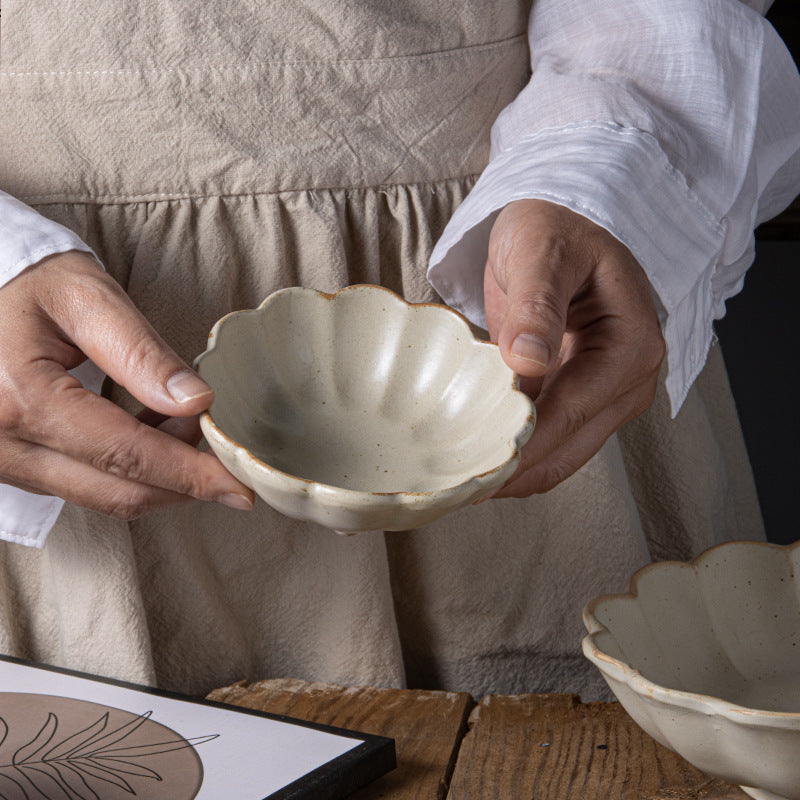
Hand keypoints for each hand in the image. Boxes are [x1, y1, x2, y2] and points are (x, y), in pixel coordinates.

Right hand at [0, 250, 253, 518]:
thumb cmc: (24, 279)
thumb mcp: (87, 299)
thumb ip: (142, 354)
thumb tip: (196, 402)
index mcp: (22, 400)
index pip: (127, 455)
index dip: (190, 475)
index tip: (239, 488)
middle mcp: (0, 445)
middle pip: (116, 491)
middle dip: (183, 482)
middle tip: (223, 454)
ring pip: (99, 496)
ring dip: (156, 476)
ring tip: (184, 427)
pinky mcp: (4, 464)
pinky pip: (78, 485)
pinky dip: (124, 471)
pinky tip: (149, 432)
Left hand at [484, 199, 664, 495]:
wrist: (559, 227)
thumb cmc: (557, 230)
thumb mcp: (543, 252)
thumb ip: (538, 305)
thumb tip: (529, 362)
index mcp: (631, 346)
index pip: (571, 413)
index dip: (523, 446)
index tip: (478, 472)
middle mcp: (626, 381)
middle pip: (569, 449)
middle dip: (516, 474)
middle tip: (458, 490)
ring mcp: (604, 395)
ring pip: (560, 456)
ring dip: (515, 472)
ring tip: (460, 484)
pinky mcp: (577, 399)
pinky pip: (549, 440)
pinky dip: (516, 453)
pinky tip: (476, 459)